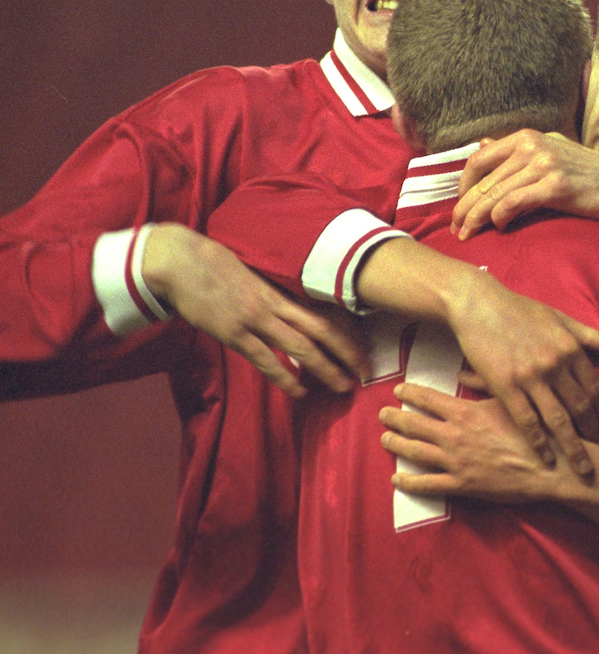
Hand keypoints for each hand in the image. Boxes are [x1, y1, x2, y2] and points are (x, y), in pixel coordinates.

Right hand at [142, 223, 367, 396]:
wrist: (179, 261)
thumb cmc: (213, 264)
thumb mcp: (251, 273)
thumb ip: (271, 292)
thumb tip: (289, 306)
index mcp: (280, 290)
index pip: (324, 313)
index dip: (347, 332)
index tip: (363, 348)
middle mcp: (274, 305)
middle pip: (322, 331)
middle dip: (347, 354)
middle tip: (365, 373)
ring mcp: (254, 320)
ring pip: (300, 348)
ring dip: (325, 369)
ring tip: (343, 387)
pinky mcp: (233, 333)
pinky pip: (266, 360)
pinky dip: (286, 378)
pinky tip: (300, 392)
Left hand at [380, 382, 573, 501]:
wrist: (551, 466)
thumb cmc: (534, 429)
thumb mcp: (509, 399)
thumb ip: (482, 383)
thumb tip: (461, 371)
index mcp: (465, 411)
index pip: (428, 398)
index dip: (410, 393)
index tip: (398, 390)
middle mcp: (454, 435)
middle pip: (415, 424)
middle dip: (395, 417)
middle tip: (382, 413)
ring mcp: (456, 461)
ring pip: (416, 452)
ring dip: (397, 444)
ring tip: (384, 438)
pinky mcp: (462, 485)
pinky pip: (428, 484)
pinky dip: (408, 482)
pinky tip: (396, 479)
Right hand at [443, 269, 598, 475]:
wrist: (478, 304)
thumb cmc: (520, 310)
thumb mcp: (560, 318)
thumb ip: (590, 336)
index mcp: (570, 348)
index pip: (595, 388)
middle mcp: (555, 363)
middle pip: (582, 408)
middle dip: (594, 435)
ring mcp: (531, 376)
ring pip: (559, 420)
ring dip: (574, 447)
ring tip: (583, 469)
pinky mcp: (506, 385)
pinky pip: (527, 420)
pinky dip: (539, 442)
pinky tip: (548, 458)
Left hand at [452, 130, 598, 238]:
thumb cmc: (586, 171)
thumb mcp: (549, 149)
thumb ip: (516, 150)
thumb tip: (482, 144)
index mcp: (526, 137)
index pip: (479, 159)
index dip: (464, 184)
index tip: (461, 204)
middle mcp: (532, 146)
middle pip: (483, 179)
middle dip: (464, 207)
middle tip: (456, 228)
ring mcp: (544, 164)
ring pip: (495, 193)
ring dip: (477, 217)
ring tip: (467, 234)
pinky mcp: (555, 186)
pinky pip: (515, 202)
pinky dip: (501, 217)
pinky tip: (499, 227)